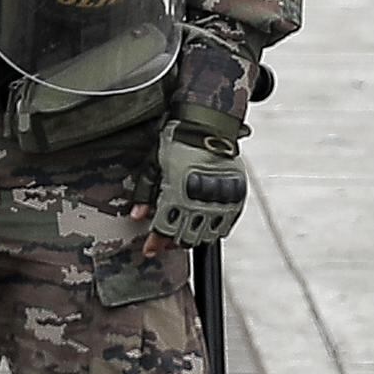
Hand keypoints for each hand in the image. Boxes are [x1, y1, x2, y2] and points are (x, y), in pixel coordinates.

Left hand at [144, 128, 251, 261]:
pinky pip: (226, 225)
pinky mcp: (236, 197)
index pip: (164, 228)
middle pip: (185, 236)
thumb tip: (137, 216)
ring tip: (184, 233)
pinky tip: (204, 226)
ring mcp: (220, 200)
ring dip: (193, 237)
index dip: (155, 241)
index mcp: (177, 193)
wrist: (208, 125)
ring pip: (206, 234)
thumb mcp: (153, 164)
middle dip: (172, 242)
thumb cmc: (177, 141)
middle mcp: (200, 200)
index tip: (149, 249)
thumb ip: (145, 192)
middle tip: (165, 241)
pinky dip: (214, 230)